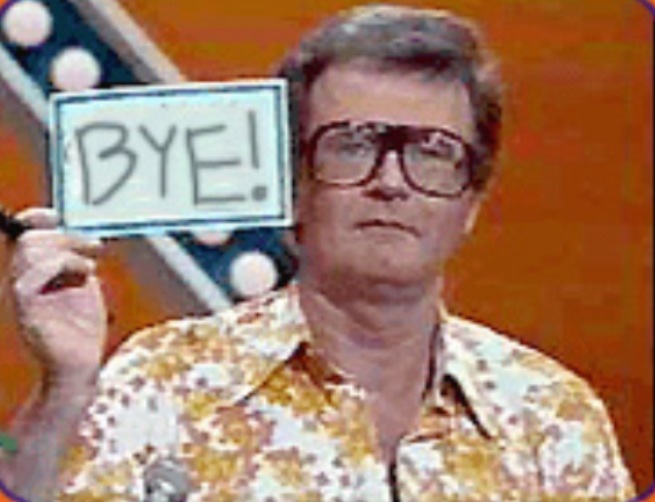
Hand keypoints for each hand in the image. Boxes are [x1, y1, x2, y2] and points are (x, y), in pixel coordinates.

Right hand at [8, 208, 107, 385]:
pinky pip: (34, 274)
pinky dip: (65, 264)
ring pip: (32, 250)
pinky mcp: (26, 309)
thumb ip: (75, 263)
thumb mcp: (82, 286)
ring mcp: (21, 296)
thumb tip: (80, 237)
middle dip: (64, 236)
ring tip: (88, 268)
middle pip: (30, 240)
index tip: (57, 216)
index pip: (22, 238)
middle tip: (92, 247)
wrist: (79, 365)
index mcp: (32, 276)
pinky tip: (84, 275)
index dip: (35, 219)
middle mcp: (21, 283)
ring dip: (68, 250)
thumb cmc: (81, 330)